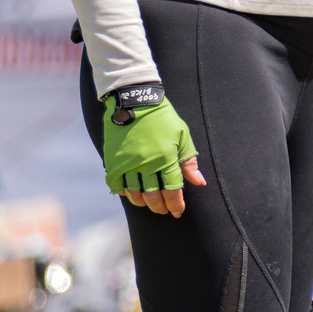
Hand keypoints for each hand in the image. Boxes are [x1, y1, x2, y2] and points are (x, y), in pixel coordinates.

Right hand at [102, 91, 204, 217]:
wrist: (134, 99)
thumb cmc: (163, 118)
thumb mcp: (182, 136)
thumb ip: (189, 161)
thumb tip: (199, 183)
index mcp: (167, 158)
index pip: (173, 190)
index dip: (176, 204)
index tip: (177, 211)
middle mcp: (147, 163)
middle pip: (154, 196)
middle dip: (160, 207)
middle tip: (164, 210)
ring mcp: (128, 163)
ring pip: (135, 194)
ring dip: (143, 203)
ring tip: (149, 203)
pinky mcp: (113, 160)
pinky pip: (117, 185)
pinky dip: (124, 192)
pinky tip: (131, 193)